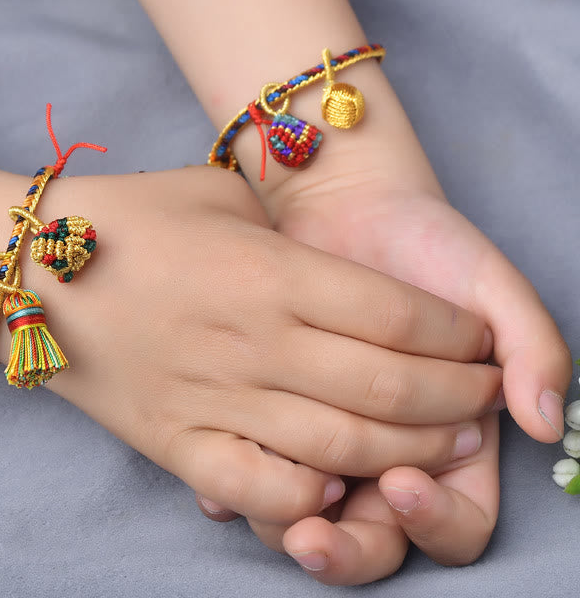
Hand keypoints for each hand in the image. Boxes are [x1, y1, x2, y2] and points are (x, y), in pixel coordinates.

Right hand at [17, 166, 501, 523]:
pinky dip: (309, 498)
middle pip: (389, 387)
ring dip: (410, 453)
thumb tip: (337, 256)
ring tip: (446, 447)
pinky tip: (342, 486)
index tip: (477, 337)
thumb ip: (283, 226)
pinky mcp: (173, 441)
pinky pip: (257, 488)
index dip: (455, 334)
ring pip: (341, 446)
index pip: (398, 316)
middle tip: (484, 398)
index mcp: (267, 272)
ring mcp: (212, 399)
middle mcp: (252, 342)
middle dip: (457, 399)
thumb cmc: (123, 216)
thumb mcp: (214, 193)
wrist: (24, 266)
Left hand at [196, 64, 570, 581]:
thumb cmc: (427, 247)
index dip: (434, 523)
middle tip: (312, 538)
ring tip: (267, 509)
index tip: (402, 481)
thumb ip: (534, 346)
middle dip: (345, 552)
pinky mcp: (270, 414)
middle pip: (375, 541)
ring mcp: (324, 437)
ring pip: (308, 518)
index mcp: (451, 442)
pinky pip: (255, 471)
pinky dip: (239, 491)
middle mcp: (386, 451)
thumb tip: (542, 421)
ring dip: (285, 529)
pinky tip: (218, 488)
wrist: (346, 206)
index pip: (455, 523)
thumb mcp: (491, 288)